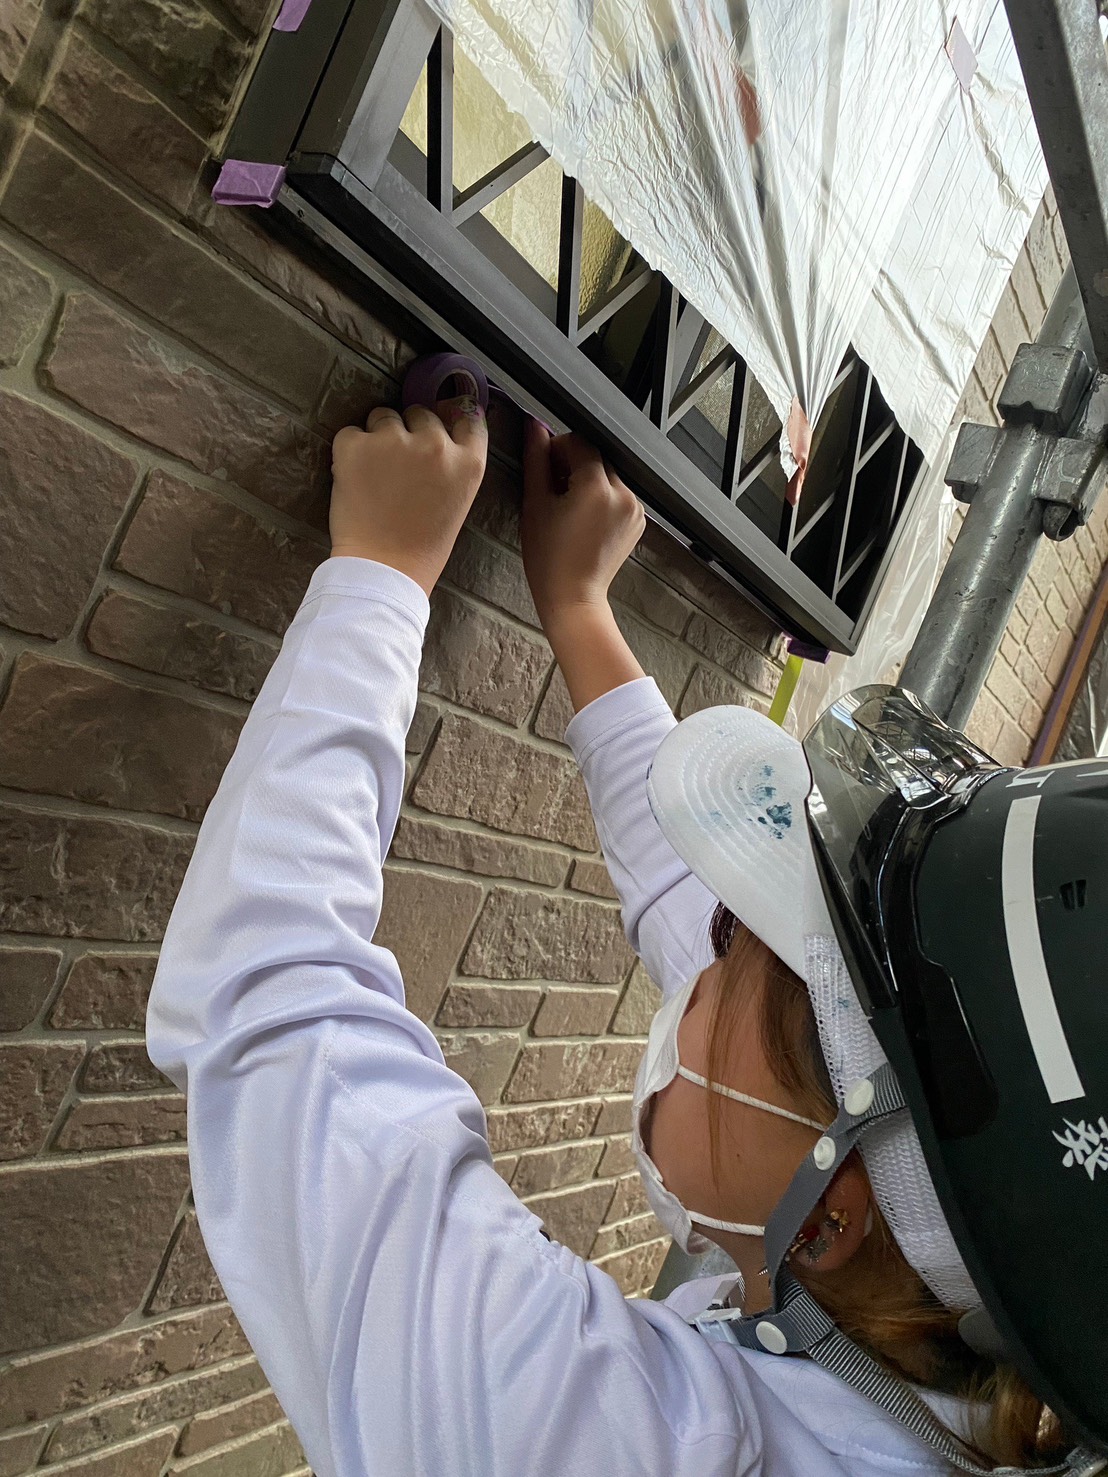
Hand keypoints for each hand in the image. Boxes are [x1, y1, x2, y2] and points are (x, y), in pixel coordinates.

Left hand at [329, 396, 487, 595]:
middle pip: (421, 413)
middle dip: (409, 432)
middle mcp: (436, 444)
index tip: (436, 431)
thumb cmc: (422, 546)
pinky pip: (350, 432)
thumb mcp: (456, 501)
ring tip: (374, 473)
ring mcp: (395, 441)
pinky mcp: (356, 445)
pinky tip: (354, 478)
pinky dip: (348, 450)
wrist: (383, 569)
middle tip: (398, 467)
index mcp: (469, 462)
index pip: (468, 418)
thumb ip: (453, 465)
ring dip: (377, 437)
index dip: (449, 422)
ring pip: (383, 416)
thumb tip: (439, 433)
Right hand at [520, 421, 646, 625]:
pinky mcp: (638, 520)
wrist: (573, 597)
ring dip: (589, 479)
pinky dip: (603, 496)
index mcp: (597, 486)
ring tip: (569, 505)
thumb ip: (537, 460)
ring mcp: (635, 508)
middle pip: (596, 457)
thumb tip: (534, 426)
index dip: (557, 449)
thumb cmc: (548, 557)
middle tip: (553, 488)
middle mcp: (623, 493)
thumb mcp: (536, 504)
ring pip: (609, 474)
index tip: (544, 468)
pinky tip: (584, 517)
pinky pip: (619, 494)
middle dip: (574, 464)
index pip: (579, 442)